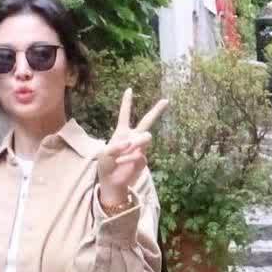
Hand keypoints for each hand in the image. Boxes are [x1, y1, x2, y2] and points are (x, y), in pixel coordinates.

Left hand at [97, 87, 167, 204]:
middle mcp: (133, 137)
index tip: (129, 89)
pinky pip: (139, 154)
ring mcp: (139, 148)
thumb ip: (116, 146)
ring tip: (129, 147)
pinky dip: (129, 158)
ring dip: (138, 141)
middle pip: (147, 120)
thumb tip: (131, 144)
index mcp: (121, 132)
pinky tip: (122, 163)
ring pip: (146, 137)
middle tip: (166, 100)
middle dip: (157, 110)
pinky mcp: (143, 158)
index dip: (127, 102)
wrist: (111, 182)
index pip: (125, 114)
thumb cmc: (105, 165)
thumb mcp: (104, 153)